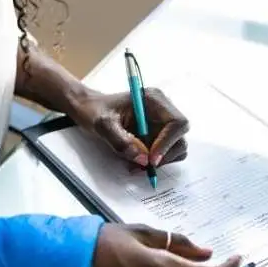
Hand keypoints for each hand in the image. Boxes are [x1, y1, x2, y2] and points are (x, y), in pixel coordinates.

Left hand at [72, 87, 188, 169]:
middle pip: (180, 137)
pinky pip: (163, 153)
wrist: (88, 109)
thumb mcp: (102, 124)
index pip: (177, 122)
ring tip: (136, 166)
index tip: (151, 158)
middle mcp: (162, 110)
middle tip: (144, 166)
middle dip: (165, 155)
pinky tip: (136, 162)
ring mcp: (160, 124)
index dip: (168, 142)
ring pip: (175, 148)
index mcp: (154, 100)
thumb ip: (121, 141)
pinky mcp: (155, 136)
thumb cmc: (94, 110)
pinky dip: (152, 162)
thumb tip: (143, 160)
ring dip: (159, 161)